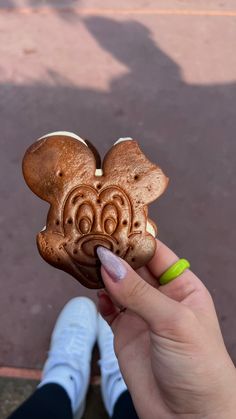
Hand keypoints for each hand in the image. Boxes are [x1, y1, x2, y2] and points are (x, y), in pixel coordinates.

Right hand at [97, 241, 235, 418]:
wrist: (189, 418)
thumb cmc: (200, 366)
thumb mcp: (174, 322)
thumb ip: (139, 293)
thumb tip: (109, 263)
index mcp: (182, 286)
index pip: (156, 253)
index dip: (135, 240)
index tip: (112, 227)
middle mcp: (161, 297)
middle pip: (133, 266)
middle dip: (115, 254)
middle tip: (91, 240)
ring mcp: (141, 315)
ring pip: (118, 285)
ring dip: (103, 274)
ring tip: (86, 260)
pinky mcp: (125, 333)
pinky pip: (108, 308)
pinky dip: (100, 299)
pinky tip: (95, 293)